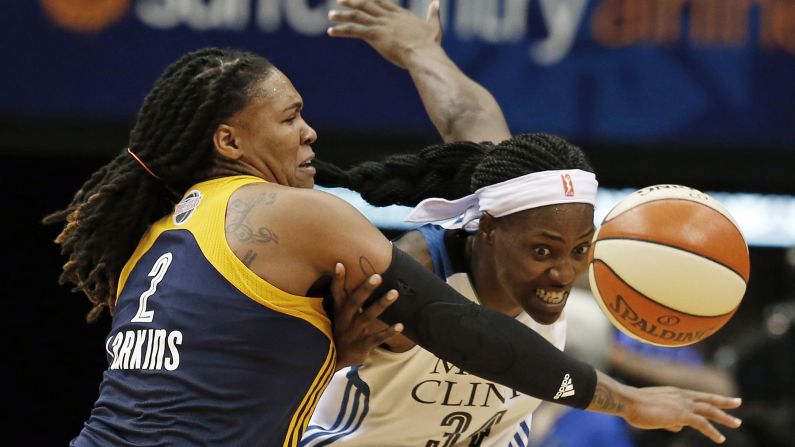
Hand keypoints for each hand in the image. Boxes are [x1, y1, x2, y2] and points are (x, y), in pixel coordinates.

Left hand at [328, 0, 442, 68]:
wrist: (422, 53)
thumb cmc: (430, 44)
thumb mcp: (433, 27)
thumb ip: (433, 14)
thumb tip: (437, 3)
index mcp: (400, 14)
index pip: (381, 2)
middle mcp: (388, 16)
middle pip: (366, 4)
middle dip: (352, 1)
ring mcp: (380, 24)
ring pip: (357, 16)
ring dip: (343, 15)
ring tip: (330, 14)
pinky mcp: (374, 35)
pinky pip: (353, 31)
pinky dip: (341, 30)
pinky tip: (331, 31)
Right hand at [331, 262, 402, 369]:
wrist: (336, 360)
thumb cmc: (342, 330)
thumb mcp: (340, 314)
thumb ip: (346, 298)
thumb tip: (351, 273)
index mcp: (339, 311)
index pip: (336, 292)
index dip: (338, 279)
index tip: (340, 264)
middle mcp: (344, 320)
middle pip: (354, 302)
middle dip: (365, 289)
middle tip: (377, 276)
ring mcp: (353, 333)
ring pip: (367, 317)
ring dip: (381, 304)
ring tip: (394, 292)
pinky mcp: (362, 345)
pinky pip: (376, 338)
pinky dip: (388, 332)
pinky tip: (400, 325)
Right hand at [590, 373, 742, 443]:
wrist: (628, 401)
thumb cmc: (636, 406)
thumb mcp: (655, 411)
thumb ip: (669, 419)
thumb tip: (679, 428)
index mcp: (675, 392)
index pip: (698, 395)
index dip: (711, 397)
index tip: (722, 398)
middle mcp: (681, 395)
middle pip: (708, 398)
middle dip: (724, 401)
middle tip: (738, 402)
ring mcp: (683, 404)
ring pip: (710, 410)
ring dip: (725, 417)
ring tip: (737, 423)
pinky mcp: (682, 414)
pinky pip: (702, 424)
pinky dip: (712, 431)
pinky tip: (720, 439)